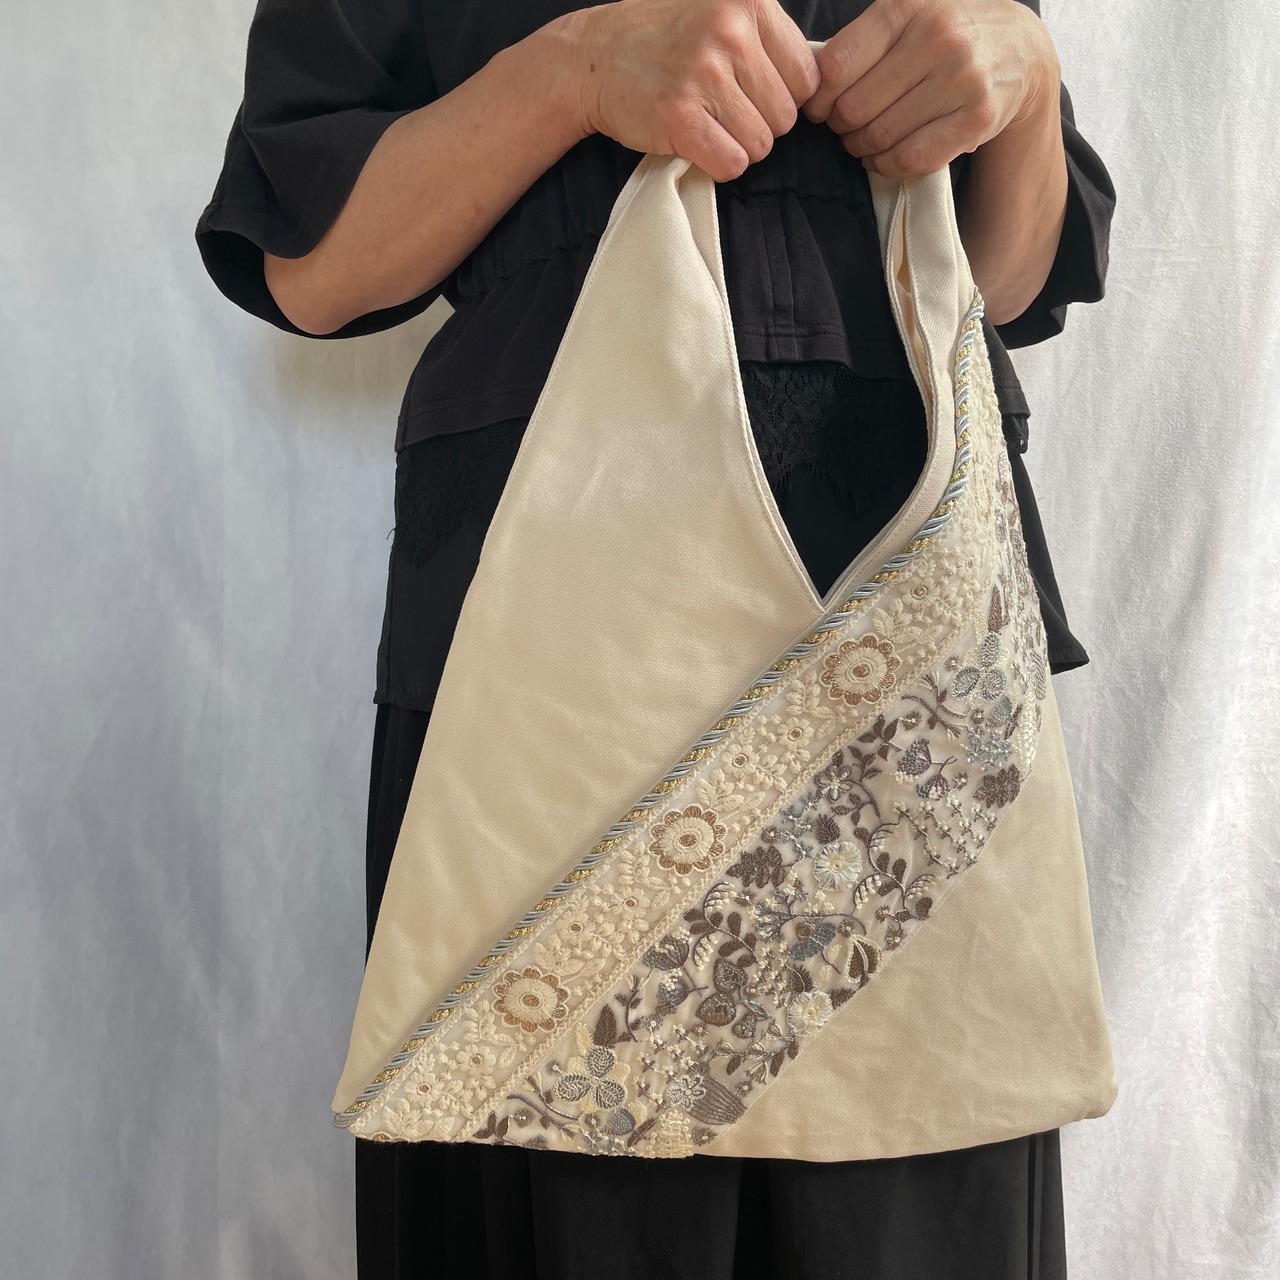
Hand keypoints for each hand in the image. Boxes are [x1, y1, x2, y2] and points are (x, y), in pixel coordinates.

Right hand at [564, 0, 820, 181]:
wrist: (593, 57)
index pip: (807, 77)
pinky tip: (697, 143)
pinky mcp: (679, 116)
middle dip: (759, 125)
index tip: (753, 96)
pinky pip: (731, 163)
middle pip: (785, 117)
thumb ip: (768, 39)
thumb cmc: (664, 40)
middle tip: (723, 113)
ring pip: (760, 145)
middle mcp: (730, 32)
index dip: (783, 97)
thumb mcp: (720, 12)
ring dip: (738, 147)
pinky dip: (718, 164)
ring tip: (708, 125)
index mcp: (749, 2)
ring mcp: (703, 74)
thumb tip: (822, 87)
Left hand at [803, 0, 1059, 177]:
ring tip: (865, 141)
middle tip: (847, 126)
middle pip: (853, 109)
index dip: (817, 100)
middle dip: (841, 126)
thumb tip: (808, 87)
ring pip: (879, 137)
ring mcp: (961, 79)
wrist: (1020, 49)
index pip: (835, 68)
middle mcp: (937, 38)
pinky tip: (885, 156)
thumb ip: (861, 43)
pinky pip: (910, 159)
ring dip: (862, 148)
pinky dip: (887, 165)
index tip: (820, 109)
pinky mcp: (977, 118)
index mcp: (907, 8)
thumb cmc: (945, 34)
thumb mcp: (907, 15)